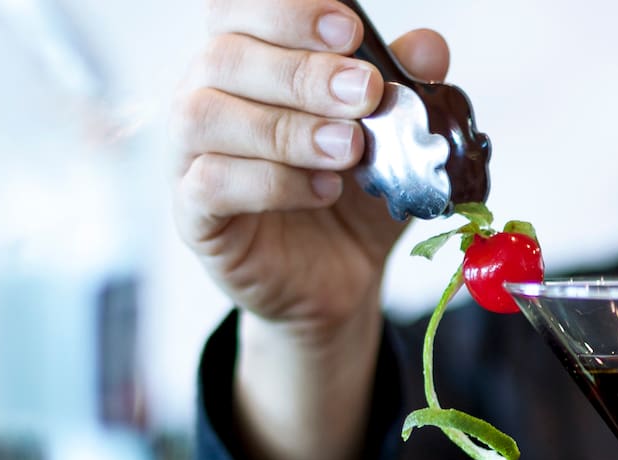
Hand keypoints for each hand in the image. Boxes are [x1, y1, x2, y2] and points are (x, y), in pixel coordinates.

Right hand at [175, 0, 443, 342]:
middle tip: (366, 92)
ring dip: (286, 128)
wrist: (340, 276)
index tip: (349, 30)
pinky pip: (212, 183)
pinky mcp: (194, 213)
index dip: (286, 11)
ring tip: (349, 148)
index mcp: (248, 61)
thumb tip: (427, 47)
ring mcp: (190, 154)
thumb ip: (405, 90)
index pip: (237, 9)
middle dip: (303, 71)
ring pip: (205, 115)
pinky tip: (323, 190)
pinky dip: (272, 183)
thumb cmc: (353, 193)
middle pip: (224, 55)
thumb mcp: (394, 141)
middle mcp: (206, 95)